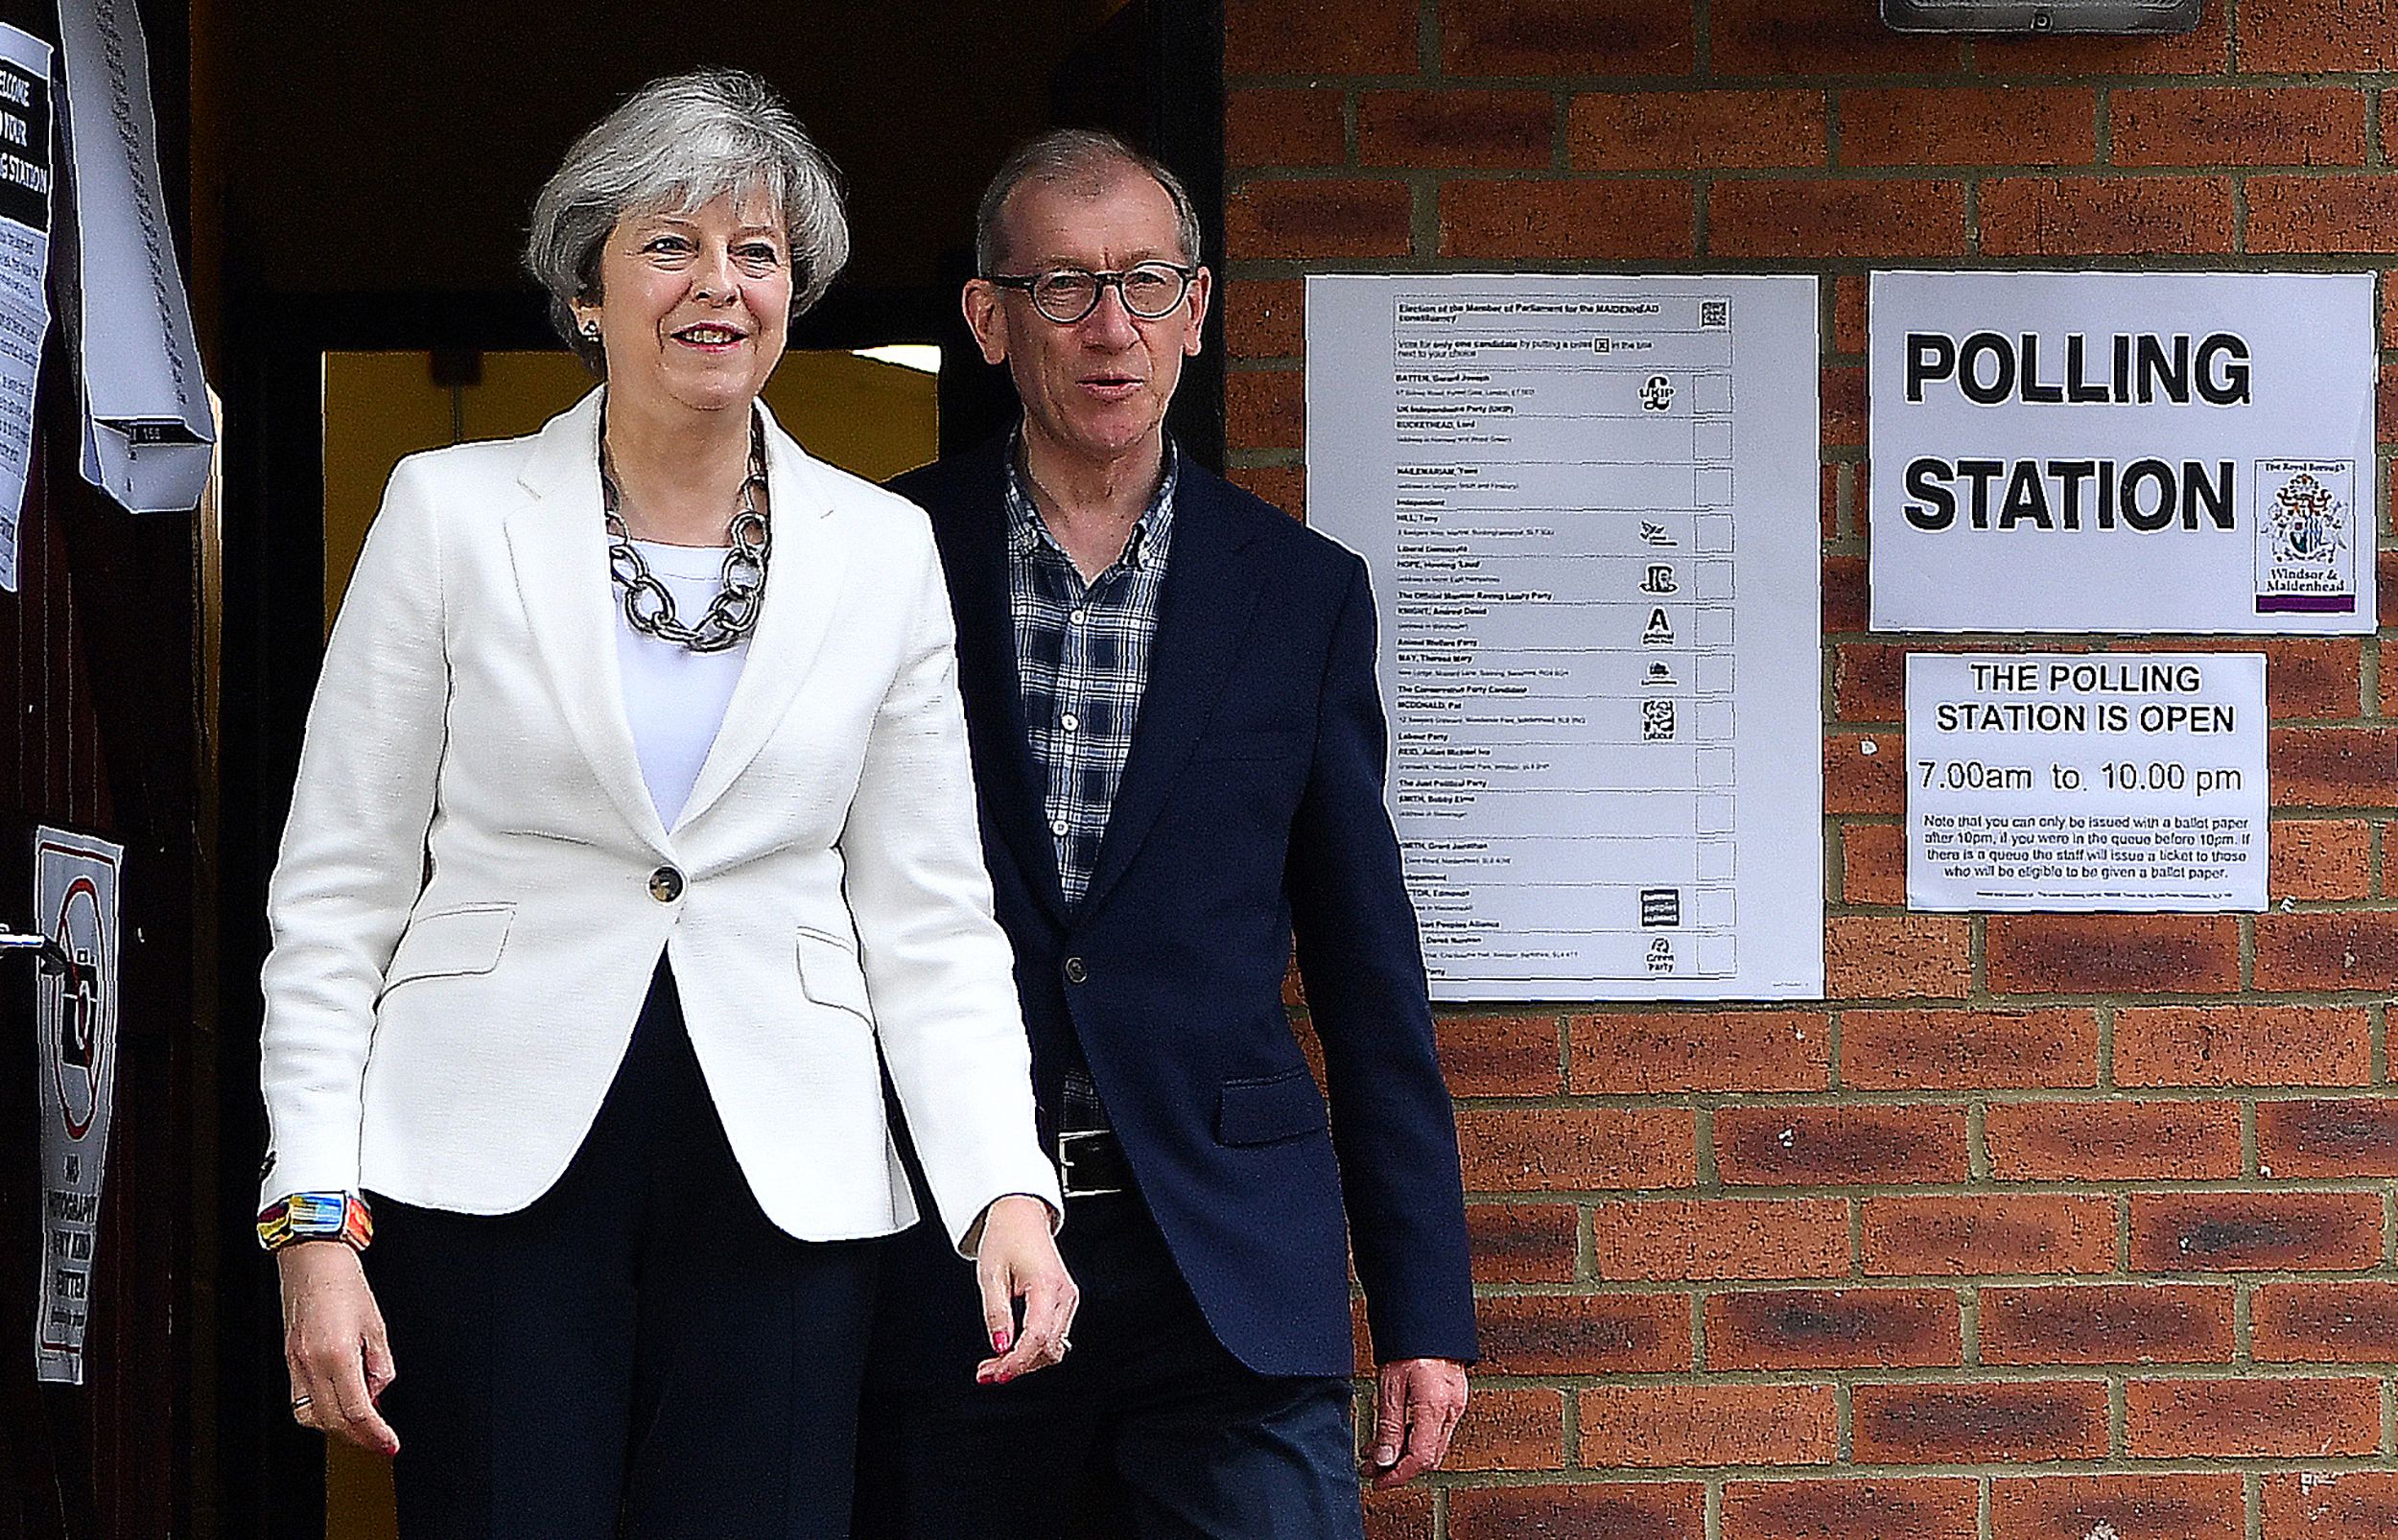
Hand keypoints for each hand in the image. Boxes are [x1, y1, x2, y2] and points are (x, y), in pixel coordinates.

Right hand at [278, 1241, 398, 1454]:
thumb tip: (377, 1396)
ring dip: (336, 1427)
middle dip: (359, 1437)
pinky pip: (300, 1400)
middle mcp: (311, 1363)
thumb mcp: (377, 1325)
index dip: (375, 1434)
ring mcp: (295, 1363)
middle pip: (332, 1421)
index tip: (389, 1443)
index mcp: (338, 1354)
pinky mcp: (288, 1359)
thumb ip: (380, 1366)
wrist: (312, 1258)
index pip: (357, 1411)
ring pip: (311, 1417)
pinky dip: (320, 1411)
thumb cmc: (345, 1283)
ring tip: (361, 1423)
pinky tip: (339, 1402)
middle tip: (380, 1440)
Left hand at [969, 1195, 1077, 1384]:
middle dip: (1018, 1366)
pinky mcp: (1064, 1300)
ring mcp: (1068, 1298)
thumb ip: (996, 1314)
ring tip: (997, 1362)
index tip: (996, 1373)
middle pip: (1048, 1348)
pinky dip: (1034, 1347)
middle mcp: (1064, 1294)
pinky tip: (1013, 1349)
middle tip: (988, 1372)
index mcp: (1047, 1285)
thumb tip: (1000, 1347)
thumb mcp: (990, 1275)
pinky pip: (1053, 1334)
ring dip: (1027, 1360)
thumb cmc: (1006, 1236)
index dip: (1017, 1361)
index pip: (1036, 1337)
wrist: (1021, 1215)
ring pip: (1053, 1346)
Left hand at [1362, 1357, 1467, 1487]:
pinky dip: (1415, 1438)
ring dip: (1405, 1454)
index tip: (1379, 1480)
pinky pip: (1436, 1430)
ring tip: (1377, 1453)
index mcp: (1435, 1406)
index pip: (1421, 1458)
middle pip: (1429, 1457)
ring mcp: (1456, 1405)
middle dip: (1399, 1468)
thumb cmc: (1410, 1345)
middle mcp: (1451, 1409)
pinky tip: (1395, 1435)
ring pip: (1433, 1445)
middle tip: (1372, 1469)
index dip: (1398, 1475)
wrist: (1429, 1320)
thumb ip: (1389, 1425)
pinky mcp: (1454, 1400)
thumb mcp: (1390, 1385)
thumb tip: (1384, 1459)